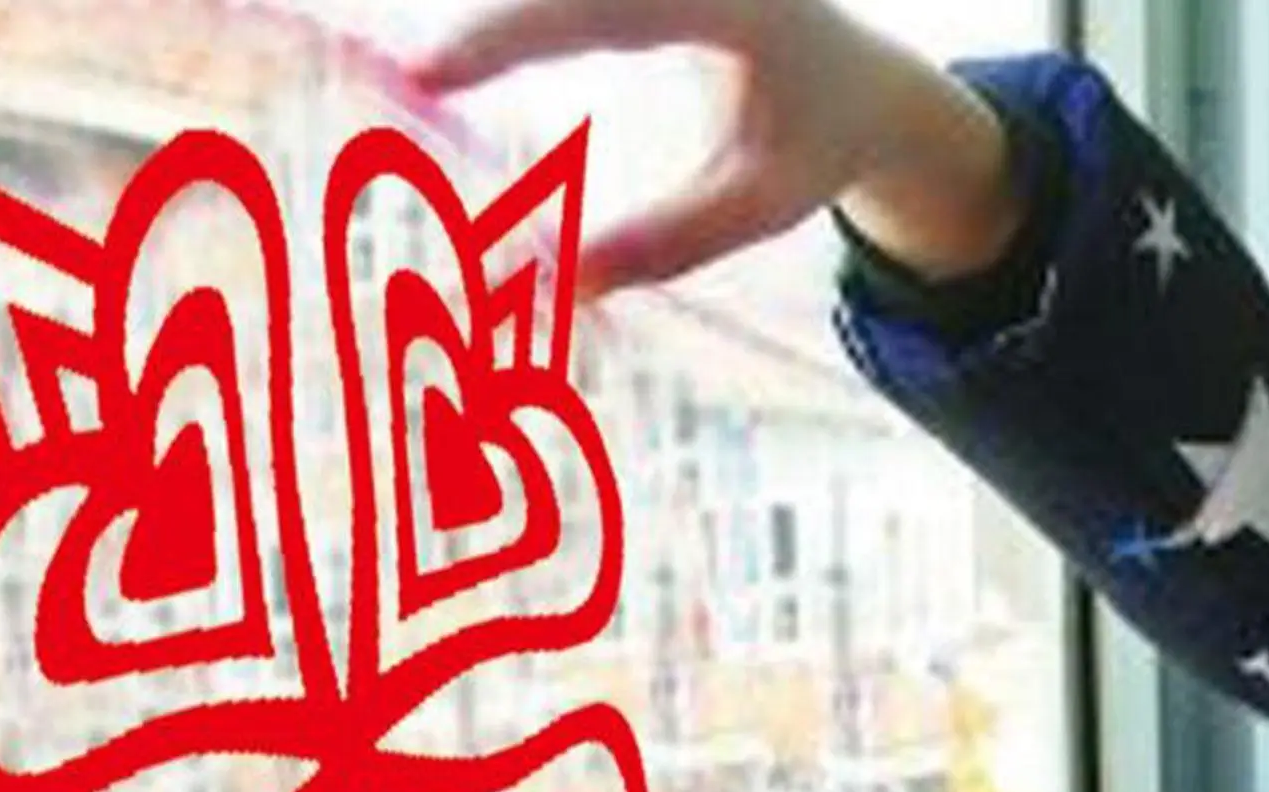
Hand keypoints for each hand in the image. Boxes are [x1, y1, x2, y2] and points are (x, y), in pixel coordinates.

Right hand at [414, 0, 1025, 293]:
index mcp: (732, 2)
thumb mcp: (753, 208)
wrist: (871, 85)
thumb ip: (661, 245)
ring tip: (420, 76)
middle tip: (396, 77)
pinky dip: (521, 21)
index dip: (503, 36)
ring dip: (497, 23)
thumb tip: (553, 286)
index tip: (423, 75)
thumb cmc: (815, 149)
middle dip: (484, 25)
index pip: (597, 9)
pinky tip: (463, 59)